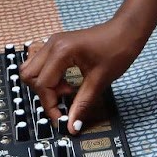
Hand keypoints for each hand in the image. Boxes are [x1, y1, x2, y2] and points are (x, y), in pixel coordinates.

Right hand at [19, 20, 143, 130]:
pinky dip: (48, 76)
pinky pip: (41, 63)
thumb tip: (71, 127)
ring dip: (44, 84)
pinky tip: (66, 81)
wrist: (127, 30)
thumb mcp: (100, 80)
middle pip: (29, 75)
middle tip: (65, 99)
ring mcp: (53, 42)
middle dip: (44, 94)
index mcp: (61, 52)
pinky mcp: (57, 44)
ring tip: (66, 90)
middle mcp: (52, 44)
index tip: (62, 119)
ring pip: (32, 68)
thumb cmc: (117, 50)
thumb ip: (82, 104)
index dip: (50, 106)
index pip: (43, 84)